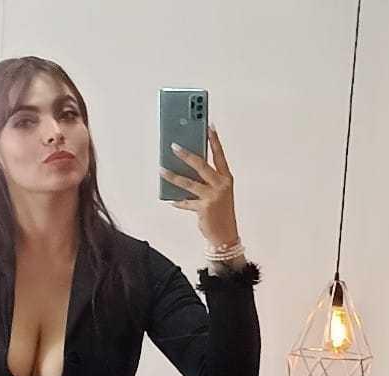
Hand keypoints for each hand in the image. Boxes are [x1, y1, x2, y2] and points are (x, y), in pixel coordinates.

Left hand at [159, 123, 239, 250]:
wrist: (226, 237)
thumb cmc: (221, 212)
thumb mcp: (219, 193)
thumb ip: (207, 180)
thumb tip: (185, 167)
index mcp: (226, 178)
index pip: (219, 155)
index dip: (214, 140)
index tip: (208, 125)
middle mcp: (221, 185)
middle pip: (201, 165)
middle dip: (186, 154)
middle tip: (174, 145)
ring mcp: (213, 197)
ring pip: (189, 183)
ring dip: (173, 176)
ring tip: (162, 170)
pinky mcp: (204, 208)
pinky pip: (186, 202)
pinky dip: (178, 201)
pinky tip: (170, 199)